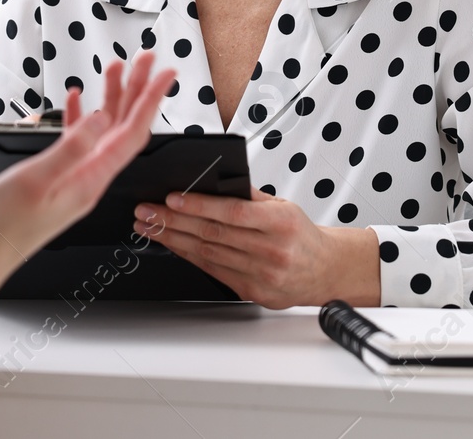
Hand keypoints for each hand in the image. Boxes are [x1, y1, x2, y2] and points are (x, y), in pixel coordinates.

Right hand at [0, 52, 176, 283]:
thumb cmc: (2, 226)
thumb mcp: (37, 180)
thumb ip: (72, 147)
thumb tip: (103, 119)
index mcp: (90, 180)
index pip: (133, 132)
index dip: (151, 100)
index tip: (164, 74)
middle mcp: (89, 179)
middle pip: (124, 127)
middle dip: (137, 90)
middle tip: (144, 59)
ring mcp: (74, 179)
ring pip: (103, 130)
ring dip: (111, 98)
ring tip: (116, 69)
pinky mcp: (56, 179)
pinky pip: (77, 141)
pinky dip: (79, 116)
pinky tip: (76, 100)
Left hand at [133, 188, 380, 308]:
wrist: (326, 271)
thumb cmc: (302, 235)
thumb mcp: (284, 206)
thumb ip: (249, 196)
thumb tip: (212, 182)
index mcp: (281, 223)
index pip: (233, 213)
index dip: (199, 206)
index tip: (172, 199)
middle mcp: (272, 251)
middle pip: (213, 234)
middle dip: (173, 222)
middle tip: (146, 211)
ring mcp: (261, 274)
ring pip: (208, 254)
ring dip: (173, 240)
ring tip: (150, 227)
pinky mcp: (252, 291)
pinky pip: (213, 271)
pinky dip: (189, 256)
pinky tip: (172, 245)